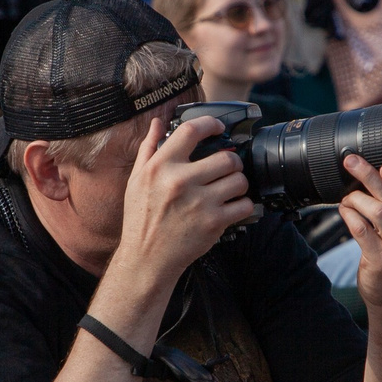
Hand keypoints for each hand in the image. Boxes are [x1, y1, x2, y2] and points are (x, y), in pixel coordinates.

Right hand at [117, 115, 256, 287]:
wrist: (146, 258)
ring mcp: (199, 203)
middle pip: (226, 157)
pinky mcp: (213, 223)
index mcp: (160, 167)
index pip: (191, 131)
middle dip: (232, 160)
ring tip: (230, 188)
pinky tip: (232, 206)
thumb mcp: (136, 180)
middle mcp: (180, 181)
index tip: (218, 128)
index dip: (210, 124)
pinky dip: (243, 205)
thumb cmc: (140, 219)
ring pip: (239, 180)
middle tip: (227, 167)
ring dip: (239, 182)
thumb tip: (157, 123)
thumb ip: (148, 148)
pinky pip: (244, 205)